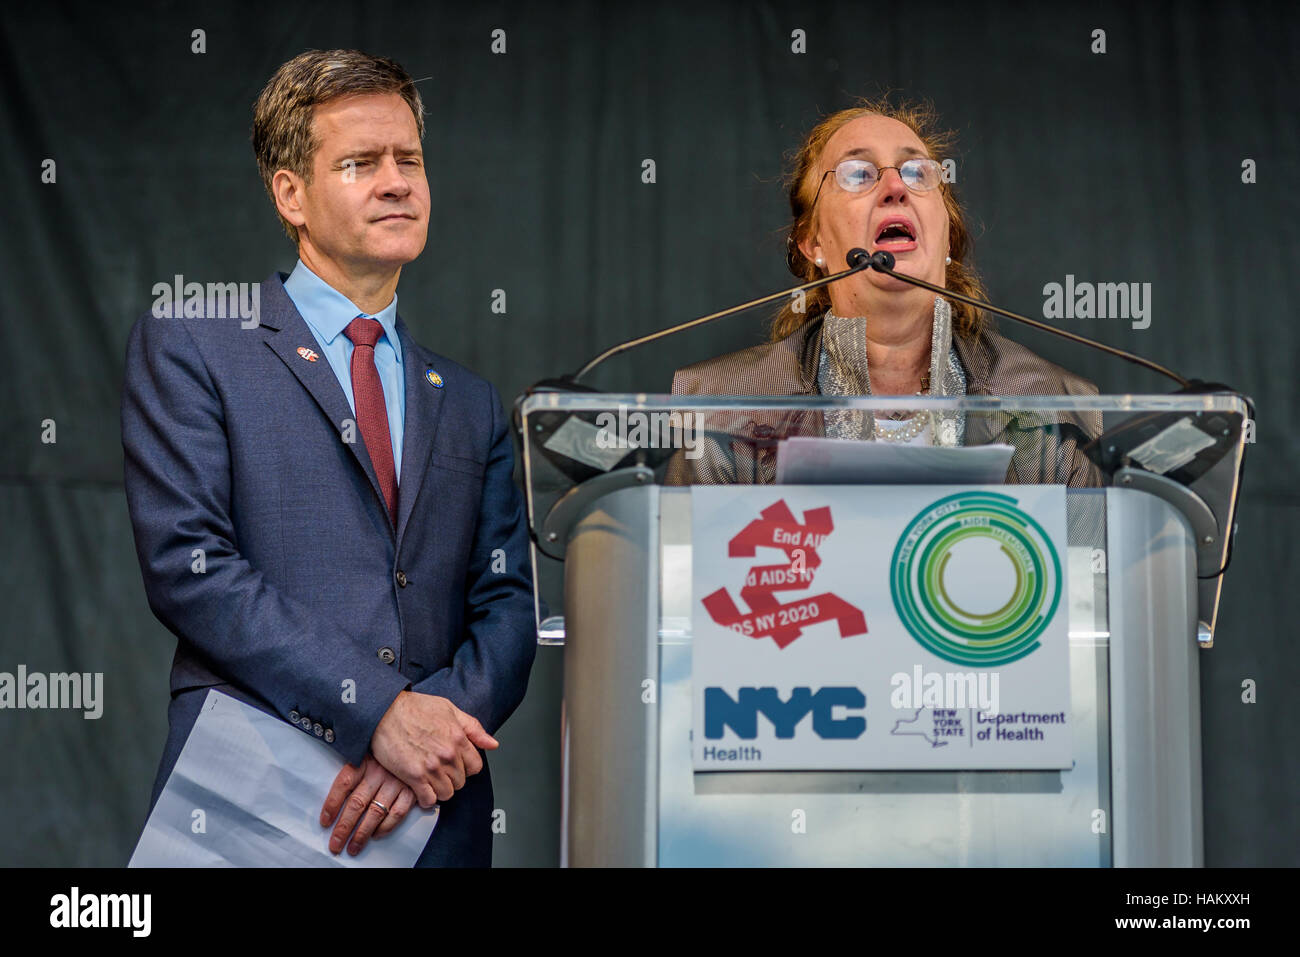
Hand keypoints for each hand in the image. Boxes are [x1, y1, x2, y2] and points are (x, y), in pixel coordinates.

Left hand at [320, 753, 415, 855]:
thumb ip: (353, 773)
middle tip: (336, 844)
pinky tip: (376, 835)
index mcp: (365, 761)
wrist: (413, 749)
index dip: (332, 804)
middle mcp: (380, 771)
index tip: (325, 822)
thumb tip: (334, 803)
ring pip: (376, 812)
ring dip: (362, 833)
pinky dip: (385, 827)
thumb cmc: (385, 757)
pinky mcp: (411, 791)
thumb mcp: (366, 756)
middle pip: (357, 803)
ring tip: (353, 847)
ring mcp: (396, 782)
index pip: (344, 784)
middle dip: (344, 827)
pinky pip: (397, 813)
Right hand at [370, 691, 497, 807]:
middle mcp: (448, 754)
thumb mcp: (450, 709)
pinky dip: (426, 798)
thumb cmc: (414, 708)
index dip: (466, 766)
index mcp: (459, 738)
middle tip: (439, 769)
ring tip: (430, 779)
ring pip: (447, 793)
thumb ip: (474, 729)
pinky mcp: (414, 777)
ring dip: (439, 789)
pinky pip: (429, 800)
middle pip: (461, 781)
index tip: (456, 764)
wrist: (384, 711)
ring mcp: (431, 767)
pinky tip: (420, 788)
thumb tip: (493, 744)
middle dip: (452, 777)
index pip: (476, 767)